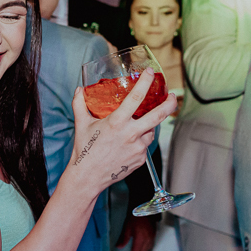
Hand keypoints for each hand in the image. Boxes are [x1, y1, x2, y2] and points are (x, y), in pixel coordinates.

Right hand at [70, 69, 176, 194]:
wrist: (87, 177)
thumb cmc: (84, 150)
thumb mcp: (81, 124)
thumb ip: (80, 104)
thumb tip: (79, 90)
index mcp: (117, 123)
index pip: (136, 97)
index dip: (146, 82)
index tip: (151, 73)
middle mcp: (130, 134)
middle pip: (158, 115)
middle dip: (169, 104)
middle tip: (171, 96)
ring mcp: (138, 148)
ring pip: (150, 131)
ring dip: (147, 126)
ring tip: (137, 126)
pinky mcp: (140, 159)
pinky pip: (144, 146)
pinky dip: (139, 142)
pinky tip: (128, 144)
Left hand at [117, 216, 156, 250]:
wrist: (145, 208)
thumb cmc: (134, 217)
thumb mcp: (127, 228)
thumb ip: (124, 239)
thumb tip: (119, 248)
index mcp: (140, 239)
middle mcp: (148, 240)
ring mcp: (152, 238)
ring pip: (145, 250)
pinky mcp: (153, 235)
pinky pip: (148, 246)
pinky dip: (142, 250)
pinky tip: (138, 250)